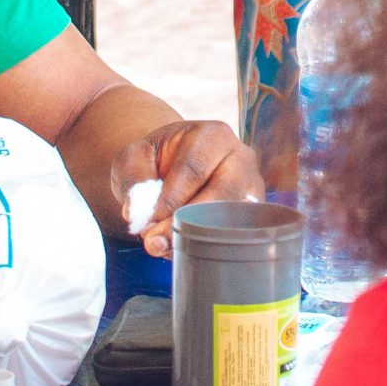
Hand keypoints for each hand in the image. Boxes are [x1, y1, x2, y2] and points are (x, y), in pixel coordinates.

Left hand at [112, 120, 257, 257]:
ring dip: (200, 239)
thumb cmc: (155, 161)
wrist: (171, 167)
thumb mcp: (133, 159)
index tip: (147, 224)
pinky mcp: (254, 212)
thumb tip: (137, 212)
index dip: (170, 200)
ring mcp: (252, 185)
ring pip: (235, 217)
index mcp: (211, 135)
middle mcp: (240, 157)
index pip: (194, 169)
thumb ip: (132, 179)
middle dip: (186, 223)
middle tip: (155, 243)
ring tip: (167, 248)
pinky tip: (185, 250)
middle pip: (222, 194)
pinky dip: (211, 246)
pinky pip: (239, 233)